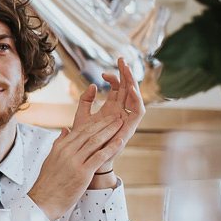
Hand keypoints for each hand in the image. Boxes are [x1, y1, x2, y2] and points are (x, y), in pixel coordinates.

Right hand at [27, 110, 123, 220]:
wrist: (44, 200)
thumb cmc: (48, 182)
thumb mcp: (51, 159)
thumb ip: (59, 143)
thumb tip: (65, 130)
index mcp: (60, 147)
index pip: (80, 130)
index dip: (94, 123)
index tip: (104, 118)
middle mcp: (67, 151)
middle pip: (89, 133)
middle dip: (104, 123)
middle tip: (116, 116)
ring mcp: (75, 161)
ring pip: (95, 142)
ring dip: (110, 131)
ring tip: (120, 124)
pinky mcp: (82, 173)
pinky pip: (99, 157)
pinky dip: (110, 148)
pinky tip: (120, 141)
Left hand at [92, 57, 144, 172]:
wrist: (88, 160)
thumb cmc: (84, 140)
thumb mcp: (82, 116)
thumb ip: (85, 100)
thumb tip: (92, 85)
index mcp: (110, 108)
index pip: (117, 89)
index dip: (114, 78)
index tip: (104, 73)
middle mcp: (121, 112)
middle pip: (127, 89)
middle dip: (126, 74)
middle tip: (122, 59)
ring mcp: (126, 119)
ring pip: (135, 97)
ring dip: (133, 83)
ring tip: (127, 70)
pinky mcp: (130, 128)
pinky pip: (138, 112)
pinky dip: (137, 100)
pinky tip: (132, 89)